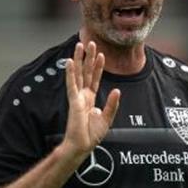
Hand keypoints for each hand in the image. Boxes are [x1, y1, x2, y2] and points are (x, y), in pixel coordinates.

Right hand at [62, 41, 120, 157]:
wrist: (82, 145)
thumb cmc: (91, 135)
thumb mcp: (107, 118)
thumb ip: (112, 104)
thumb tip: (117, 90)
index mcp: (90, 99)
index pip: (95, 79)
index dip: (98, 66)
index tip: (101, 54)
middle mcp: (83, 95)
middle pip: (86, 72)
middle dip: (88, 57)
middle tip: (90, 42)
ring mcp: (77, 97)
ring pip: (78, 74)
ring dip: (79, 59)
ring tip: (80, 45)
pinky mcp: (73, 101)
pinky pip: (71, 84)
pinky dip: (70, 73)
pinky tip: (69, 61)